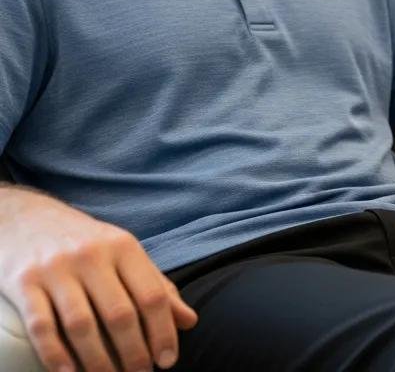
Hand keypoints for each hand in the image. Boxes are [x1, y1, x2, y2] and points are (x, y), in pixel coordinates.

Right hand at [0, 189, 197, 371]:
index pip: (151, 294)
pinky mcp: (24, 282)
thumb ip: (155, 285)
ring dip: (98, 361)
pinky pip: (42, 326)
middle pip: (120, 313)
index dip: (163, 331)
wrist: (29, 218)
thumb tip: (189, 321)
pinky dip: (56, 356)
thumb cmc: (86, 242)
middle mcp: (92, 255)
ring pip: (82, 325)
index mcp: (123, 246)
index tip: (168, 361)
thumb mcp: (124, 254)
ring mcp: (56, 269)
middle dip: (133, 352)